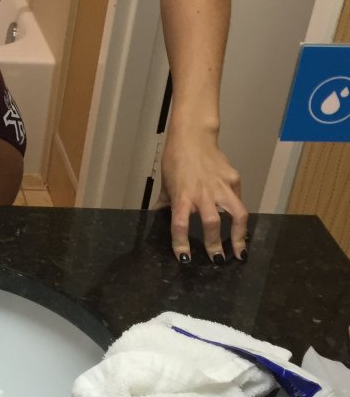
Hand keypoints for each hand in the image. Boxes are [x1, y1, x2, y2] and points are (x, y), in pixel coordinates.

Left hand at [155, 128, 247, 263]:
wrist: (193, 136)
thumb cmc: (176, 159)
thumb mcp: (166, 183)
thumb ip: (165, 203)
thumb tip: (156, 216)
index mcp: (182, 196)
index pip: (180, 225)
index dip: (181, 245)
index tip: (185, 259)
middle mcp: (202, 193)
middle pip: (211, 223)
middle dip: (214, 245)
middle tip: (216, 260)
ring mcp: (221, 186)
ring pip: (236, 214)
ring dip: (238, 236)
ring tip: (239, 252)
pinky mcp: (233, 179)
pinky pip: (238, 200)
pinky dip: (239, 215)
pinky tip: (239, 226)